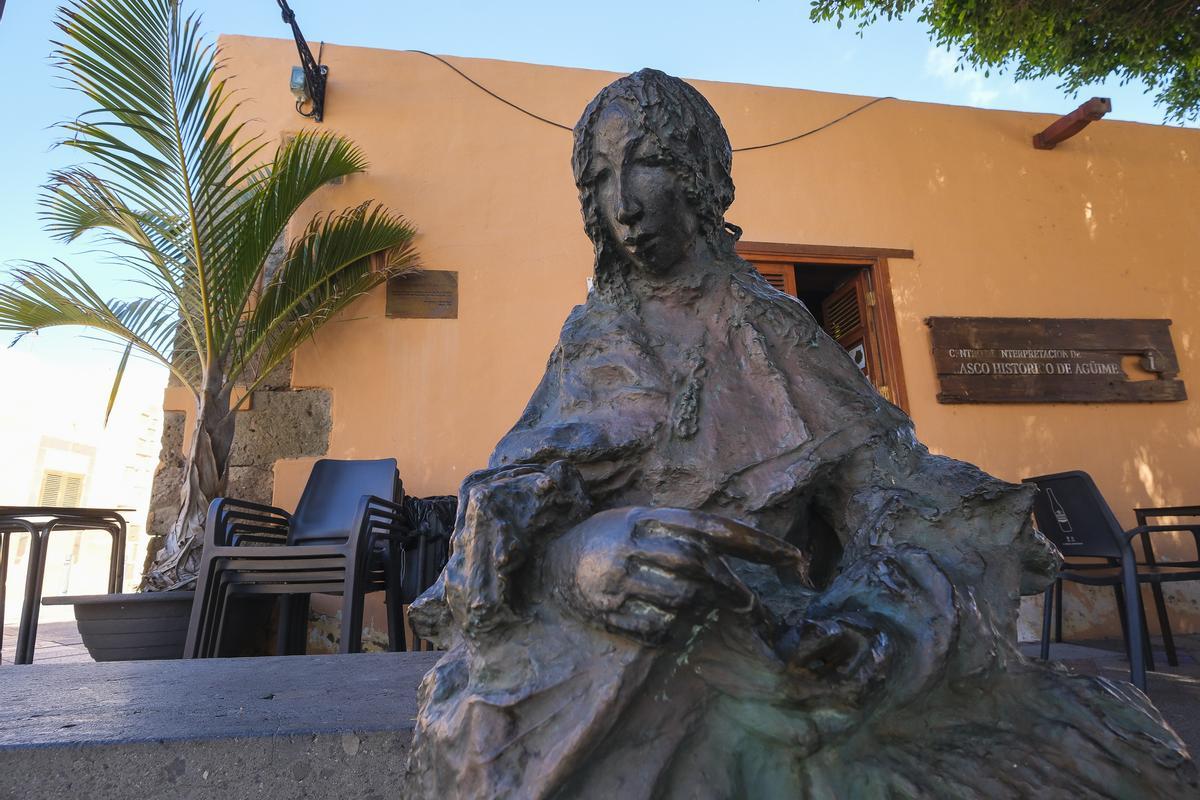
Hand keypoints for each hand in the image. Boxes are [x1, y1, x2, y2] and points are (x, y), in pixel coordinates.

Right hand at [545, 506, 806, 645]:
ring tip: (702, 608)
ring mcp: (618, 580)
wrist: (547, 563)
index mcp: (646, 517)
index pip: (713, 527)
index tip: (796, 559)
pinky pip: (658, 629)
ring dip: (703, 609)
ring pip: (682, 599)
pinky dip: (676, 631)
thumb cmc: (611, 541)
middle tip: (748, 603)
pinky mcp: (608, 612)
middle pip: (698, 564)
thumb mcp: (643, 520)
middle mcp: (631, 544)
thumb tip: (749, 544)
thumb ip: (686, 530)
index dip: (758, 543)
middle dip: (730, 586)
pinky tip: (674, 624)